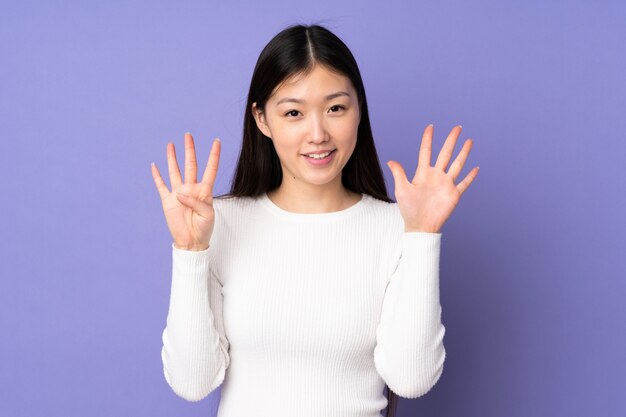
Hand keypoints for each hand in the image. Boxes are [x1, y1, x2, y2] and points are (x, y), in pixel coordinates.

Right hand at [151, 132, 220, 250]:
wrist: (191, 241)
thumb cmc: (204, 228)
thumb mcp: (207, 214)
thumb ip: (196, 202)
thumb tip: (180, 194)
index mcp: (205, 191)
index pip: (210, 169)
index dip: (214, 155)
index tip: (217, 141)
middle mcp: (191, 188)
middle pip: (190, 165)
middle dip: (190, 150)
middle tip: (188, 135)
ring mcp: (179, 193)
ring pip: (175, 171)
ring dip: (172, 158)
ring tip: (171, 144)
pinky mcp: (168, 201)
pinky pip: (161, 186)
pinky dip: (157, 176)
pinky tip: (154, 165)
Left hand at [386, 124, 478, 232]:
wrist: (420, 226)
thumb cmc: (409, 209)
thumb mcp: (402, 189)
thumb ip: (399, 174)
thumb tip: (390, 160)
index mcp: (423, 173)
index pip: (426, 151)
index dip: (428, 139)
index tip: (431, 127)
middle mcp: (436, 176)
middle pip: (445, 153)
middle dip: (451, 140)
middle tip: (457, 127)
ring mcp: (446, 184)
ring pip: (458, 164)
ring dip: (464, 153)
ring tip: (469, 141)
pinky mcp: (454, 194)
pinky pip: (464, 183)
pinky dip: (471, 176)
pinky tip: (476, 168)